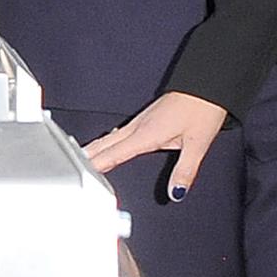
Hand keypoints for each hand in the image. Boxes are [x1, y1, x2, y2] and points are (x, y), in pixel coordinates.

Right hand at [78, 91, 234, 200]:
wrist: (207, 83)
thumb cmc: (202, 108)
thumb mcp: (198, 143)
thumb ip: (185, 171)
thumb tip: (176, 192)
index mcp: (147, 134)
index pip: (113, 154)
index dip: (95, 167)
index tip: (82, 178)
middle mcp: (138, 127)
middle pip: (103, 145)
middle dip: (85, 158)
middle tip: (69, 173)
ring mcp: (140, 121)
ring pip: (107, 138)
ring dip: (92, 150)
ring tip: (78, 162)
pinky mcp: (145, 118)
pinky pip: (117, 134)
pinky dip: (105, 143)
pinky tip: (105, 146)